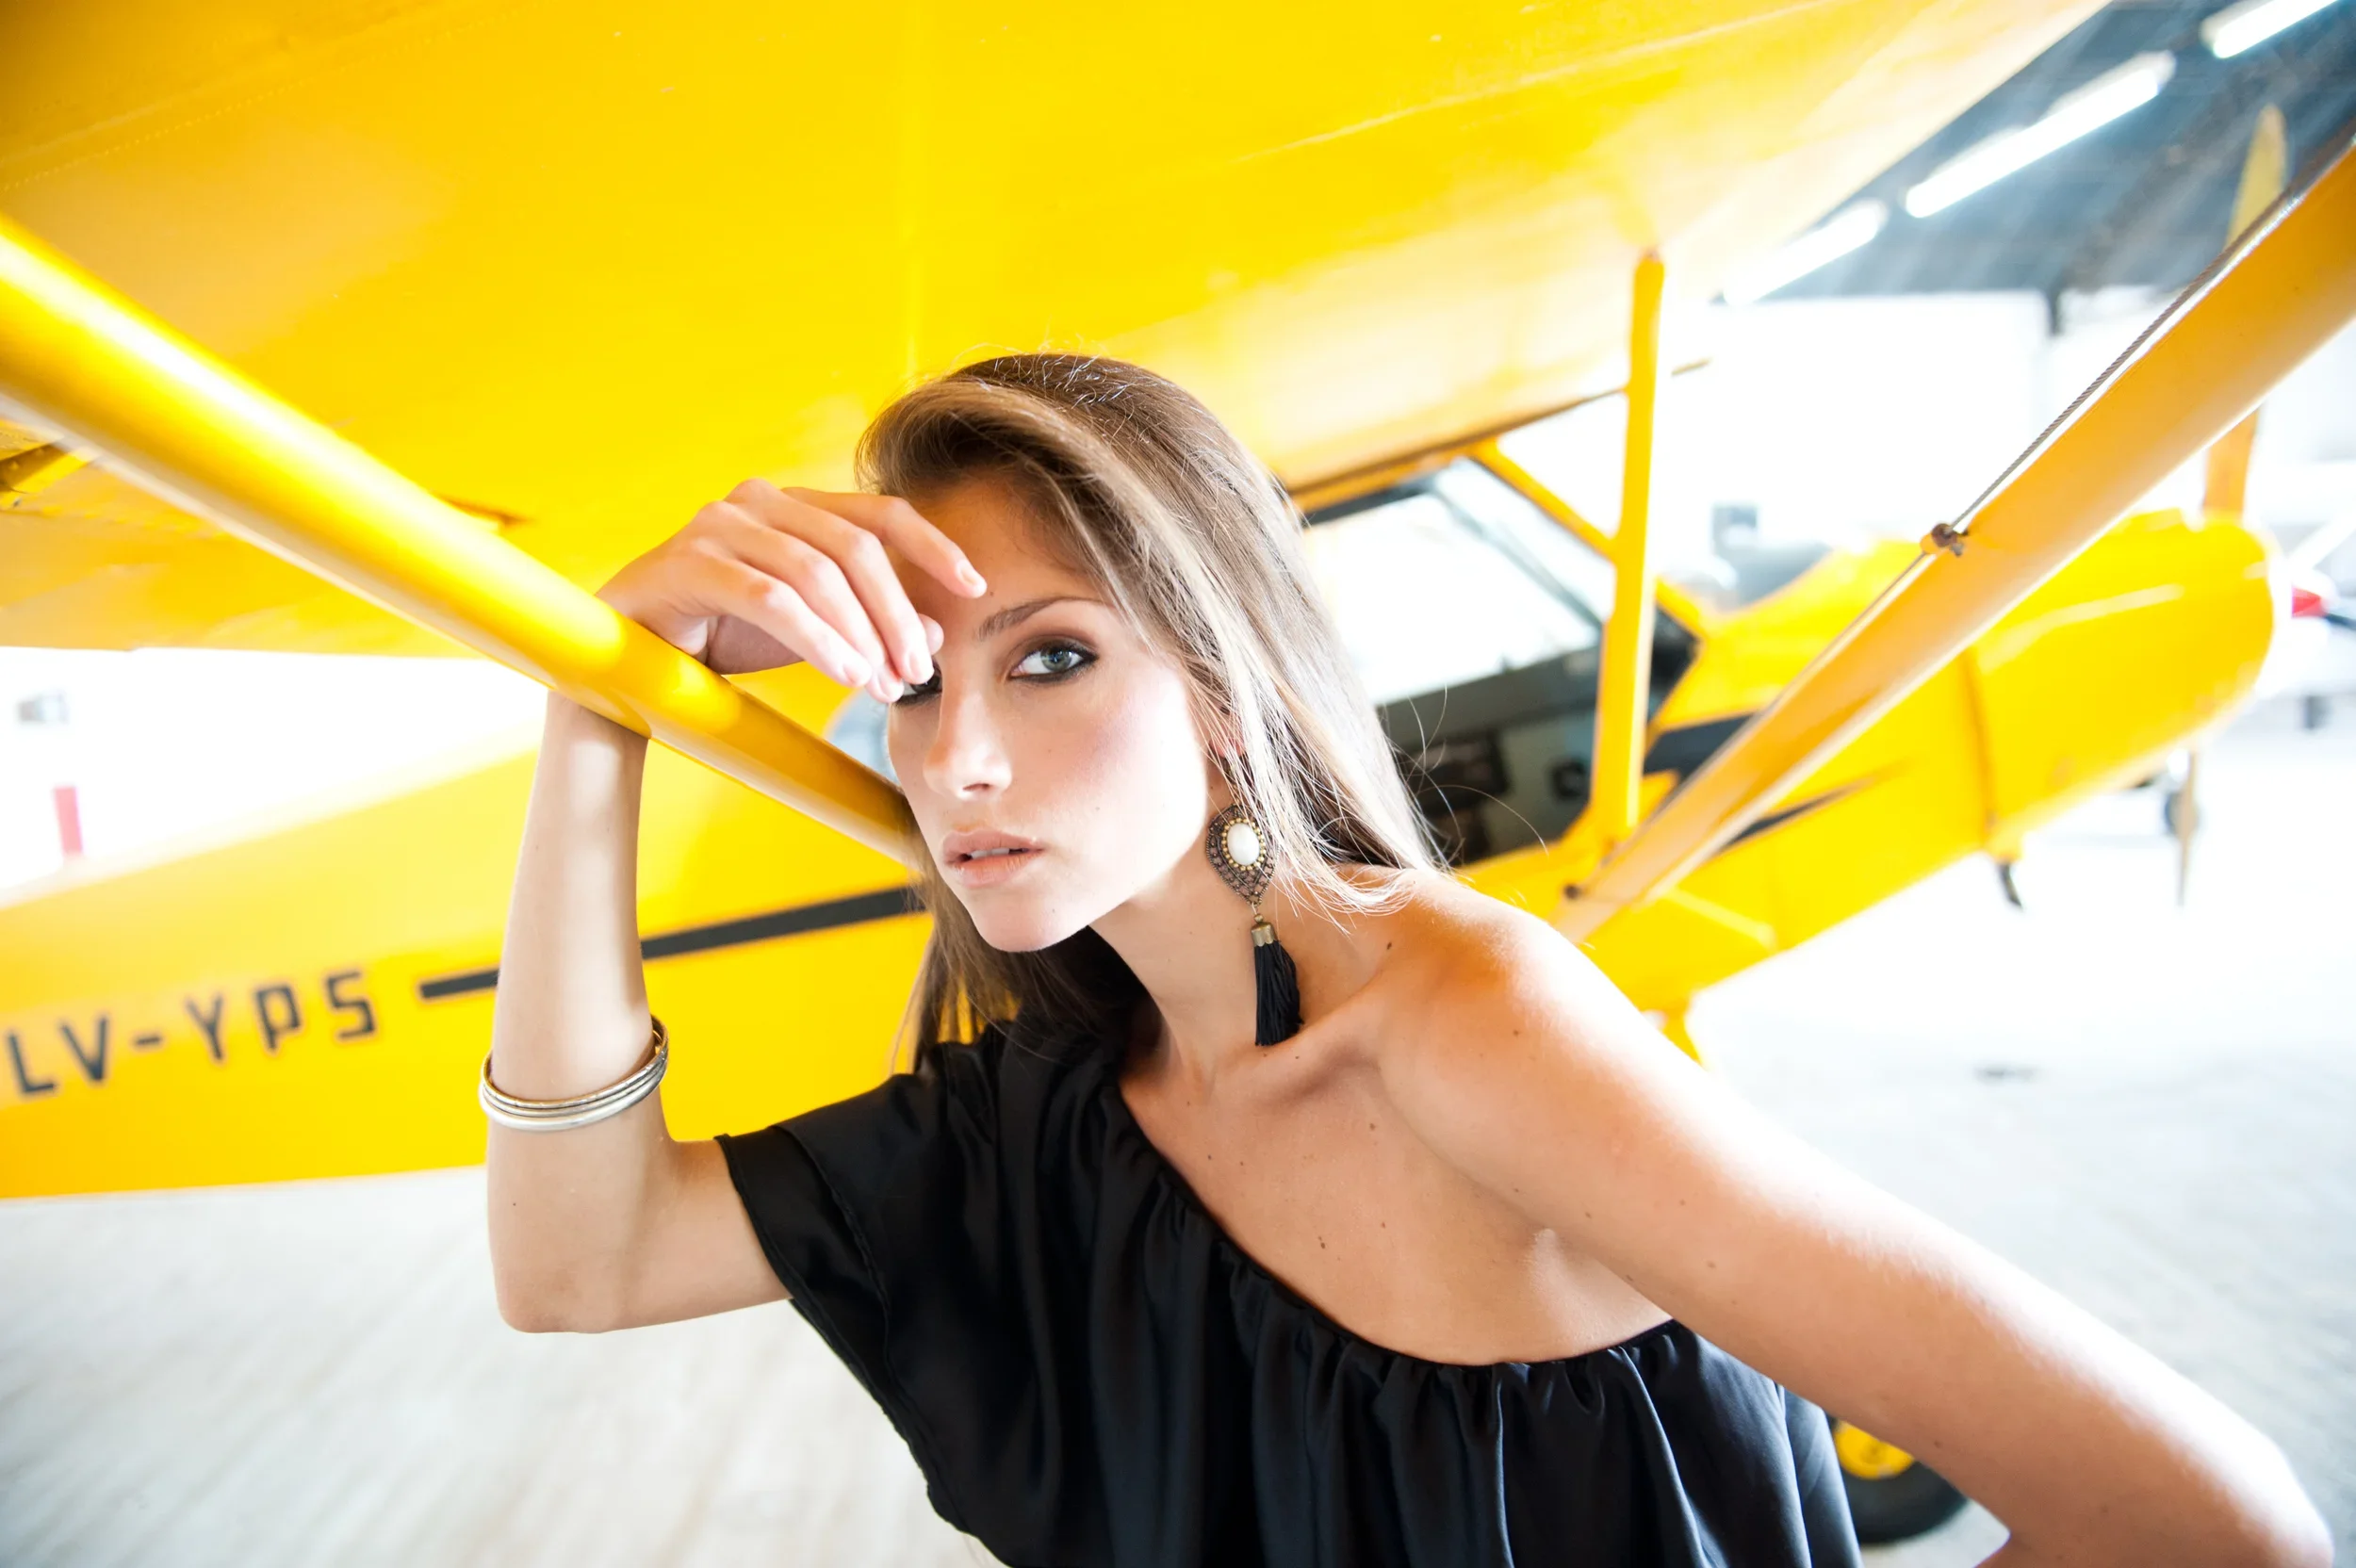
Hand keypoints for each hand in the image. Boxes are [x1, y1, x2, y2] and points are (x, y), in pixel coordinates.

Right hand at [596, 480, 986, 699]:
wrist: (626, 665)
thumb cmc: (719, 639)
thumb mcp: (809, 633)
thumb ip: (867, 626)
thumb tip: (937, 635)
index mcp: (792, 505)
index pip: (879, 514)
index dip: (932, 547)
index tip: (973, 588)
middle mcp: (757, 500)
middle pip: (854, 546)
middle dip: (897, 611)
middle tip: (920, 671)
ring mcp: (718, 523)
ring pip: (816, 571)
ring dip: (862, 633)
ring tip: (886, 685)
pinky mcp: (689, 560)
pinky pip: (771, 598)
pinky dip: (819, 638)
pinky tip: (847, 674)